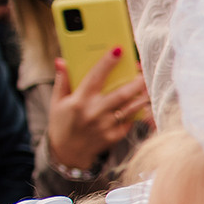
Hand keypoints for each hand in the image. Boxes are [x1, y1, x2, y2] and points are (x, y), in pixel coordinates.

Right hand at [47, 51, 151, 173]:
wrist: (67, 154)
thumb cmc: (62, 124)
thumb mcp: (57, 102)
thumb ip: (62, 81)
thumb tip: (61, 61)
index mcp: (79, 101)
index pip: (95, 77)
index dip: (107, 62)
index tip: (118, 49)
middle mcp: (94, 113)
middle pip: (121, 93)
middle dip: (135, 80)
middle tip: (143, 70)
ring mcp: (106, 126)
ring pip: (131, 107)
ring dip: (142, 95)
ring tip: (147, 84)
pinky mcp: (115, 136)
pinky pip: (131, 120)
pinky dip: (138, 111)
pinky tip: (142, 102)